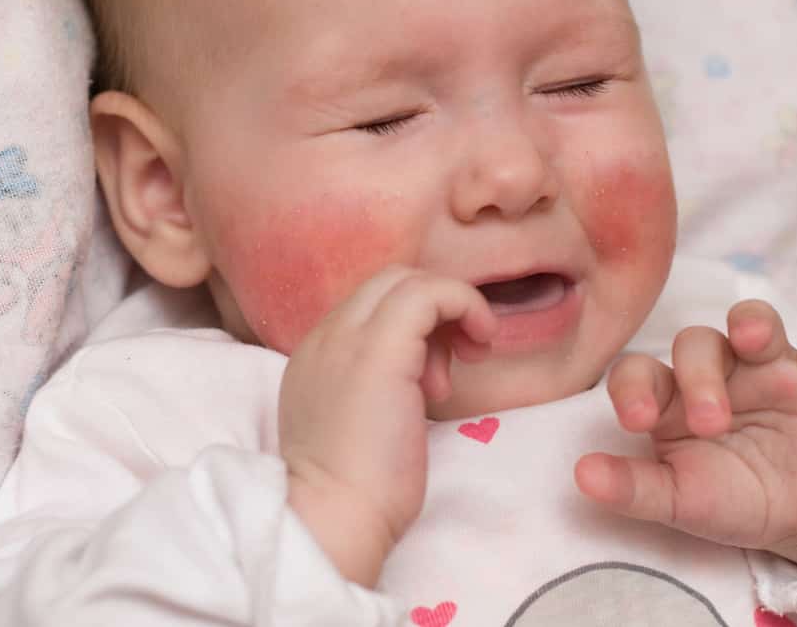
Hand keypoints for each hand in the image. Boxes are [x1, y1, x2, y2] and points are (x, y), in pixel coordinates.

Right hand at [279, 267, 497, 586]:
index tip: (434, 376)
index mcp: (316, 354)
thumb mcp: (357, 424)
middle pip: (389, 282)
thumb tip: (419, 373)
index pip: (370, 305)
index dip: (415, 326)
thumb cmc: (353, 492)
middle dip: (434, 311)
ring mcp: (348, 336)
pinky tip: (480, 340)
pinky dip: (464, 305)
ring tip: (461, 368)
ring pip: (408, 281)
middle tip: (459, 360)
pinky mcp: (381, 347)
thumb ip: (375, 388)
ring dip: (449, 312)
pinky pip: (430, 293)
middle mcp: (326, 335)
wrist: (332, 517)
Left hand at [575, 295, 796, 576]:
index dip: (632, 388)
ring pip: (754, 323)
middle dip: (699, 378)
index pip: (639, 371)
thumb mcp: (680, 502)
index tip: (636, 421)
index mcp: (669, 398)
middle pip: (696, 343)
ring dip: (753, 324)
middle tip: (712, 423)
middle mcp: (714, 371)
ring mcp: (767, 368)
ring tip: (755, 339)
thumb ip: (634, 489)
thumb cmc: (728, 498)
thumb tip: (580, 476)